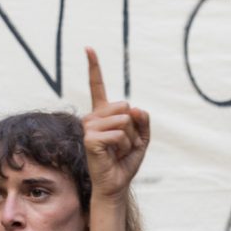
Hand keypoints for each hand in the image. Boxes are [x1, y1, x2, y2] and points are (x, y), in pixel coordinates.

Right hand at [81, 47, 150, 202]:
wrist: (117, 182)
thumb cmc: (126, 160)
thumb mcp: (142, 138)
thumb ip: (142, 120)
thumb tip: (135, 107)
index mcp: (103, 113)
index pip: (97, 86)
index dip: (93, 67)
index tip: (88, 48)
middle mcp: (93, 116)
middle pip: (125, 106)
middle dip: (134, 127)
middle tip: (124, 144)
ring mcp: (89, 127)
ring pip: (124, 121)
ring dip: (129, 139)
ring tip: (119, 151)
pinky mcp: (90, 139)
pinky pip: (118, 134)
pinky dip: (124, 146)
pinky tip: (114, 155)